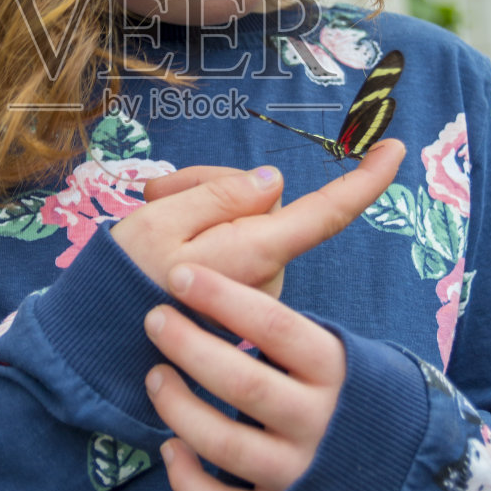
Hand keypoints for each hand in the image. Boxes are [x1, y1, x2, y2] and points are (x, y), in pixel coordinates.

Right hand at [113, 140, 403, 299]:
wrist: (93, 342)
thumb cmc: (123, 280)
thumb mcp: (162, 220)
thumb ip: (223, 196)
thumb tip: (275, 183)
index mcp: (255, 254)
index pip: (326, 214)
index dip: (364, 180)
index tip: (396, 149)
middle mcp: (265, 275)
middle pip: (262, 203)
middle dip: (214, 186)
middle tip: (157, 192)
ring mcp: (251, 289)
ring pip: (243, 219)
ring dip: (199, 205)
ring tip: (150, 213)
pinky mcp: (235, 296)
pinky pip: (229, 242)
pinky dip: (196, 229)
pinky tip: (158, 235)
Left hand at [143, 263, 344, 490]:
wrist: (406, 479)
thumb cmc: (357, 399)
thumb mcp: (348, 357)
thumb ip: (294, 335)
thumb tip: (221, 294)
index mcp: (338, 374)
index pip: (275, 326)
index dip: (223, 298)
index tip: (180, 275)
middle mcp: (319, 424)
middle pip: (243, 383)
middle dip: (189, 347)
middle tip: (154, 319)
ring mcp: (298, 476)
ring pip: (223, 444)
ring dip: (178, 407)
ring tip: (154, 375)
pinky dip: (187, 479)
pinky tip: (169, 447)